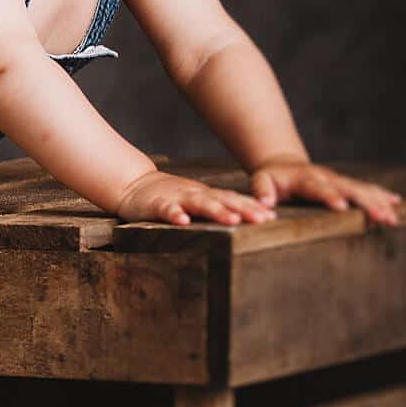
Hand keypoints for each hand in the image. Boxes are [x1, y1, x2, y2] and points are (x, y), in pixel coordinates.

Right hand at [115, 170, 276, 226]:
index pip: (233, 199)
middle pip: (222, 200)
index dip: (252, 207)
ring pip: (199, 204)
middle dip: (243, 210)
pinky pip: (166, 209)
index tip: (272, 217)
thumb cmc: (169, 196)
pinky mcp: (156, 204)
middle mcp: (195, 194)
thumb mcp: (196, 200)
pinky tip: (182, 222)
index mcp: (205, 195)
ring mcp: (176, 198)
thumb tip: (247, 218)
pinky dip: (174, 214)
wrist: (133, 184)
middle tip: (263, 220)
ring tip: (232, 221)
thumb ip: (217, 207)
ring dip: (216, 211)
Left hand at [248, 158, 401, 224]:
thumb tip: (266, 203)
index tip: (342, 206)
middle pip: (349, 189)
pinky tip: (397, 204)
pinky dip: (381, 196)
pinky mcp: (346, 184)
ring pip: (362, 189)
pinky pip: (366, 189)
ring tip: (394, 219)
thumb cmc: (270, 178)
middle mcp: (326, 177)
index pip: (319, 188)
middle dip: (367, 203)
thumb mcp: (260, 180)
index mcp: (305, 179)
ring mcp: (338, 180)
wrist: (282, 164)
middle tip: (383, 218)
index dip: (330, 196)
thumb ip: (261, 190)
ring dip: (379, 203)